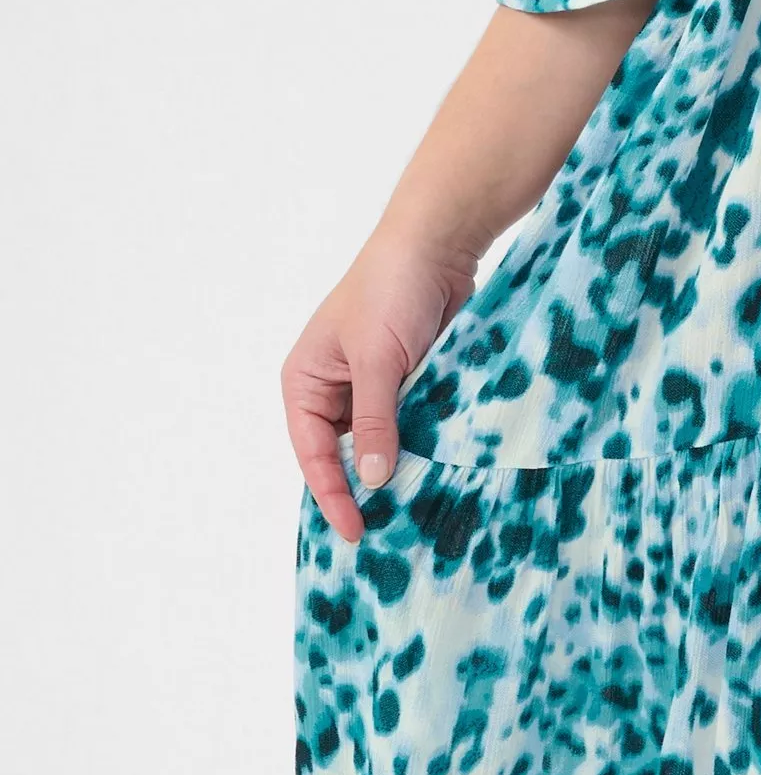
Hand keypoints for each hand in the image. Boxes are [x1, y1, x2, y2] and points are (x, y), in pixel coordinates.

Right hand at [281, 233, 478, 543]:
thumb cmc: (391, 289)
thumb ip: (375, 421)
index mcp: (306, 382)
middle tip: (390, 530)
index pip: (312, 454)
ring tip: (417, 509)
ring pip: (381, 442)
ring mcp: (374, 386)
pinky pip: (412, 424)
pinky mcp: (409, 380)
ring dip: (398, 467)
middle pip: (344, 454)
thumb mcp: (377, 360)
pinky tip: (438, 471)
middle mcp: (333, 389)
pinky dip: (422, 444)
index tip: (356, 531)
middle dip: (366, 487)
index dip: (333, 495)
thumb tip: (373, 478)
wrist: (439, 243)